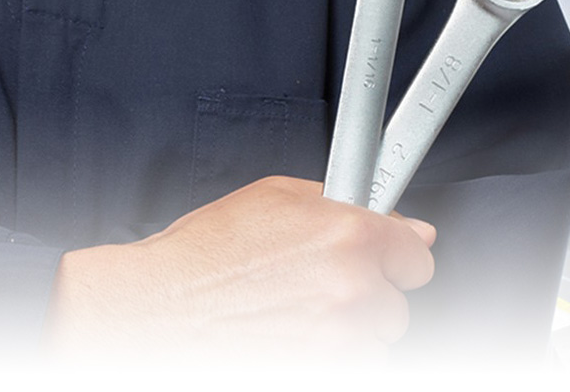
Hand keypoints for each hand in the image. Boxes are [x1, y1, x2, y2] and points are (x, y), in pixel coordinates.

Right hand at [43, 176, 436, 362]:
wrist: (150, 309)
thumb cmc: (202, 256)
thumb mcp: (276, 198)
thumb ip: (350, 206)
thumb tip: (407, 224)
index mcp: (351, 236)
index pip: (419, 257)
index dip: (397, 261)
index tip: (383, 265)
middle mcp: (352, 287)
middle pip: (396, 305)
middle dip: (366, 299)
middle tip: (319, 291)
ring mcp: (339, 337)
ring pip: (376, 342)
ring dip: (349, 333)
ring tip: (299, 317)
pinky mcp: (323, 371)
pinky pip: (356, 369)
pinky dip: (332, 360)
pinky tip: (296, 340)